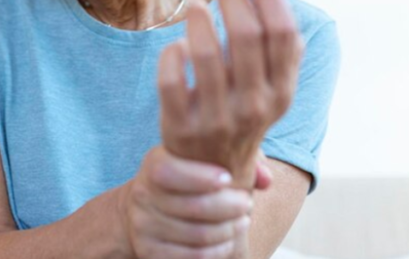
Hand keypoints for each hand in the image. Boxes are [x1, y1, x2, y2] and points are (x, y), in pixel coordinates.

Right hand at [120, 145, 252, 258]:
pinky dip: (217, 251)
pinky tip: (228, 240)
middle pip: (193, 206)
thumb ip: (239, 158)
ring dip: (228, 230)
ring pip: (198, 235)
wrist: (152, 208)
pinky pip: (193, 256)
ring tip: (242, 221)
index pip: (169, 171)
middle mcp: (142, 195)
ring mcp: (144, 226)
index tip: (228, 178)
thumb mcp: (205, 160)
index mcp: (153, 164)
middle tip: (247, 204)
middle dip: (229, 207)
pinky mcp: (149, 251)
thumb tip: (265, 179)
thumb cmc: (190, 178)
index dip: (200, 176)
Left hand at [158, 0, 303, 188]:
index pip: (282, 33)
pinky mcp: (181, 127)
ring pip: (207, 55)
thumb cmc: (242, 118)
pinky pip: (172, 80)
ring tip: (196, 3)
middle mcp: (255, 106)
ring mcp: (218, 118)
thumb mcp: (272, 92)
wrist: (211, 178)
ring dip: (200, 20)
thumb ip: (278, 52)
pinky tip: (176, 44)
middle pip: (247, 36)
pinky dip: (172, 55)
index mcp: (281, 92)